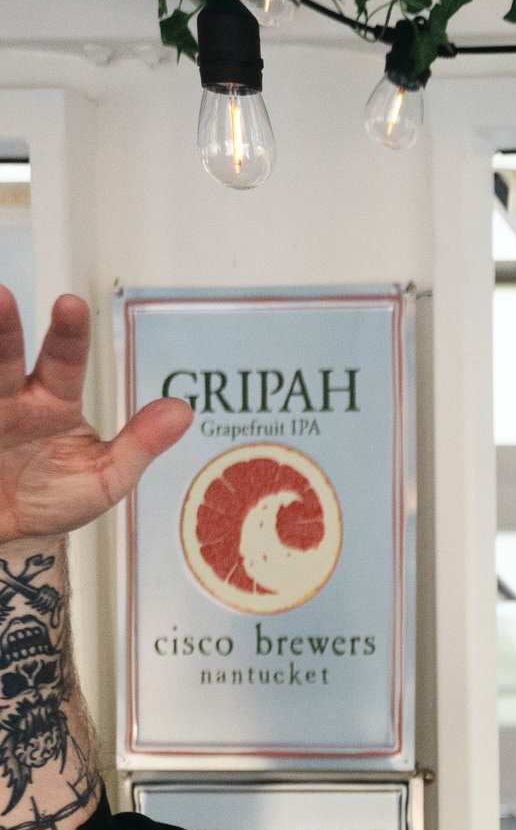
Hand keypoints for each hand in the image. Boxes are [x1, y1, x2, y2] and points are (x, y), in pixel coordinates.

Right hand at [0, 292, 192, 553]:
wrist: (8, 532)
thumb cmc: (56, 498)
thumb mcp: (105, 477)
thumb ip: (139, 444)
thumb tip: (184, 410)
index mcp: (54, 401)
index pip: (64, 362)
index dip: (69, 335)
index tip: (71, 304)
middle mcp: (12, 397)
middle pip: (6, 359)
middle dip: (3, 331)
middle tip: (1, 298)